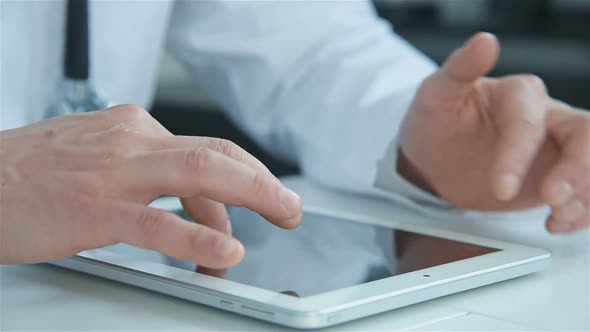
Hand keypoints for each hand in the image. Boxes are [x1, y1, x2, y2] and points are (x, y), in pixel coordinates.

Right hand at [0, 105, 301, 264]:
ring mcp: (114, 174)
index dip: (242, 182)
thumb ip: (148, 177)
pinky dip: (196, 235)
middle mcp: (131, 143)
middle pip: (216, 155)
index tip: (260, 204)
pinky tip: (223, 251)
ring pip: (198, 175)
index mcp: (134, 130)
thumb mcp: (100, 161)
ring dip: (252, 194)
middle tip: (291, 207)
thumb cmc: (34, 174)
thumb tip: (188, 204)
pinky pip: (155, 222)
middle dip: (263, 181)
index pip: (206, 152)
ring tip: (284, 215)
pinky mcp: (93, 209)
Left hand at [399, 32, 589, 232]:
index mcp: (518, 95)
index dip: (519, 154)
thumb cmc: (435, 125)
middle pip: (583, 135)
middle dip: (576, 170)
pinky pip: (585, 190)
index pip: (528, 121)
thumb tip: (484, 41)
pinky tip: (561, 222)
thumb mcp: (435, 96)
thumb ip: (460, 70)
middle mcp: (545, 118)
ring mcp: (555, 148)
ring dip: (586, 193)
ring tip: (560, 217)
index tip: (501, 186)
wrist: (433, 162)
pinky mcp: (558, 175)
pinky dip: (583, 209)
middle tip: (554, 199)